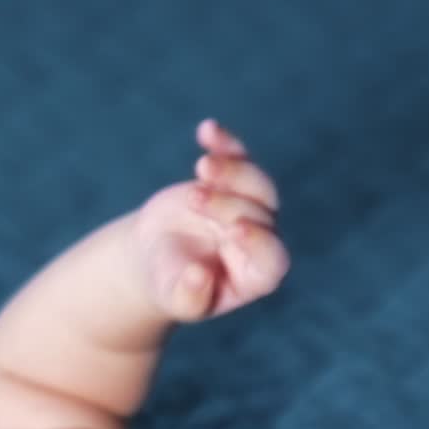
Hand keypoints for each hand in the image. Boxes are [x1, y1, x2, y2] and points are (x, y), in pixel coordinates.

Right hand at [130, 119, 289, 322]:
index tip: (235, 229)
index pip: (273, 259)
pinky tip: (207, 130)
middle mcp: (262, 241)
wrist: (155, 257)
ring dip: (233, 170)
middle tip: (193, 198)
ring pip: (258, 183)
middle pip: (262, 216)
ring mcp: (252, 209)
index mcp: (256, 276)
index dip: (261, 242)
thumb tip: (200, 276)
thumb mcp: (175, 297)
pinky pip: (239, 157)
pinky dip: (225, 143)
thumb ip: (190, 295)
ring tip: (201, 167)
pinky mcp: (234, 183)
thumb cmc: (169, 284)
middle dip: (227, 204)